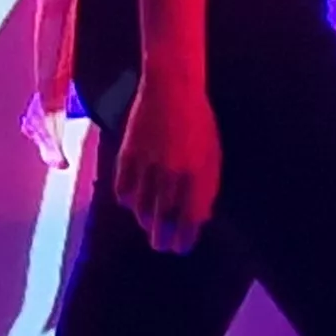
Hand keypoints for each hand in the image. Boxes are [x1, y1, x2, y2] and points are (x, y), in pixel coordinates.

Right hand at [110, 74, 220, 254]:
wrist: (173, 87)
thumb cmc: (198, 122)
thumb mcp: (212, 154)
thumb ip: (207, 187)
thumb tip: (200, 218)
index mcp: (198, 173)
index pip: (190, 218)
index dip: (184, 238)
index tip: (180, 248)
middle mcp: (173, 172)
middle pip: (162, 219)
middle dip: (162, 238)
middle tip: (161, 245)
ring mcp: (148, 163)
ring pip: (140, 207)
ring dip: (144, 220)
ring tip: (147, 224)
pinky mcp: (128, 153)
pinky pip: (122, 189)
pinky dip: (126, 200)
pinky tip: (132, 201)